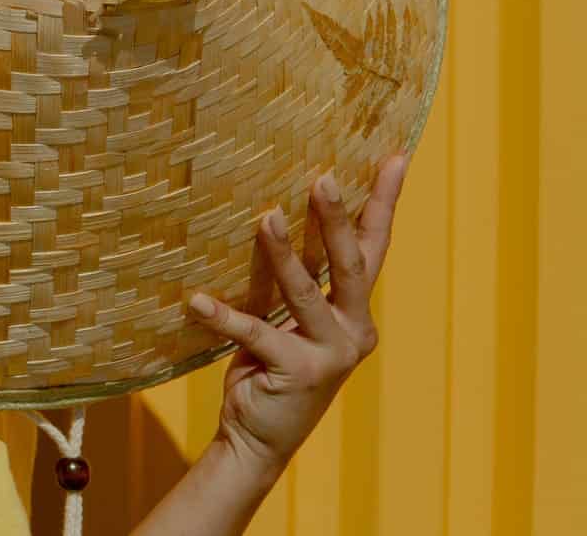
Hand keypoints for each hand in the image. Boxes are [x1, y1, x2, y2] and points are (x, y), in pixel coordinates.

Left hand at [186, 154, 407, 474]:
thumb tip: (272, 209)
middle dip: (337, 220)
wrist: (259, 436)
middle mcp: (353, 330)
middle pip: (350, 265)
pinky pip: (254, 335)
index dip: (383, 202)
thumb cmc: (272, 365)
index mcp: (356, 312)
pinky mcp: (295, 373)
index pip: (373, 247)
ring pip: (306, 294)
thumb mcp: (291, 318)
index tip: (395, 156)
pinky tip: (196, 299)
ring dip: (285, 254)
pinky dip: (223, 316)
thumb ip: (297, 279)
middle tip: (322, 177)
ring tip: (266, 216)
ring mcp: (329, 355)